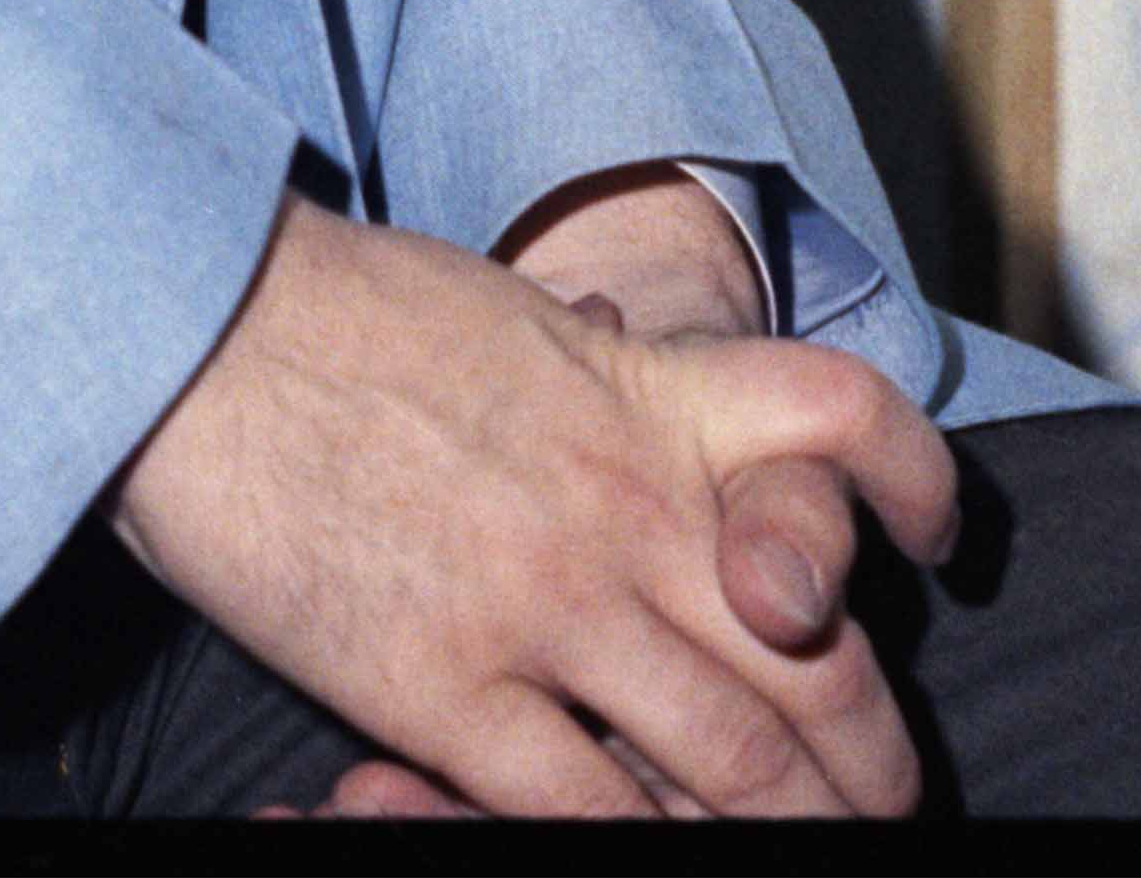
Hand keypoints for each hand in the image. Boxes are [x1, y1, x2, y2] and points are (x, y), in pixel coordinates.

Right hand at [108, 189, 950, 823]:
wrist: (198, 326)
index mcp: (645, 393)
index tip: (942, 544)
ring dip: (784, 822)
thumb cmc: (343, 316)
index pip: (840, 421)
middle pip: (809, 655)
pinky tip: (656, 853)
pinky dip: (642, 845)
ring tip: (810, 849)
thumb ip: (593, 370)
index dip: (913, 489)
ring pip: (728, 758)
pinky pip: (587, 809)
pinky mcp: (447, 687)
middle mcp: (624, 502)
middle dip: (865, 753)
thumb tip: (626, 351)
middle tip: (884, 804)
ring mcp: (545, 602)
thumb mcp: (508, 316)